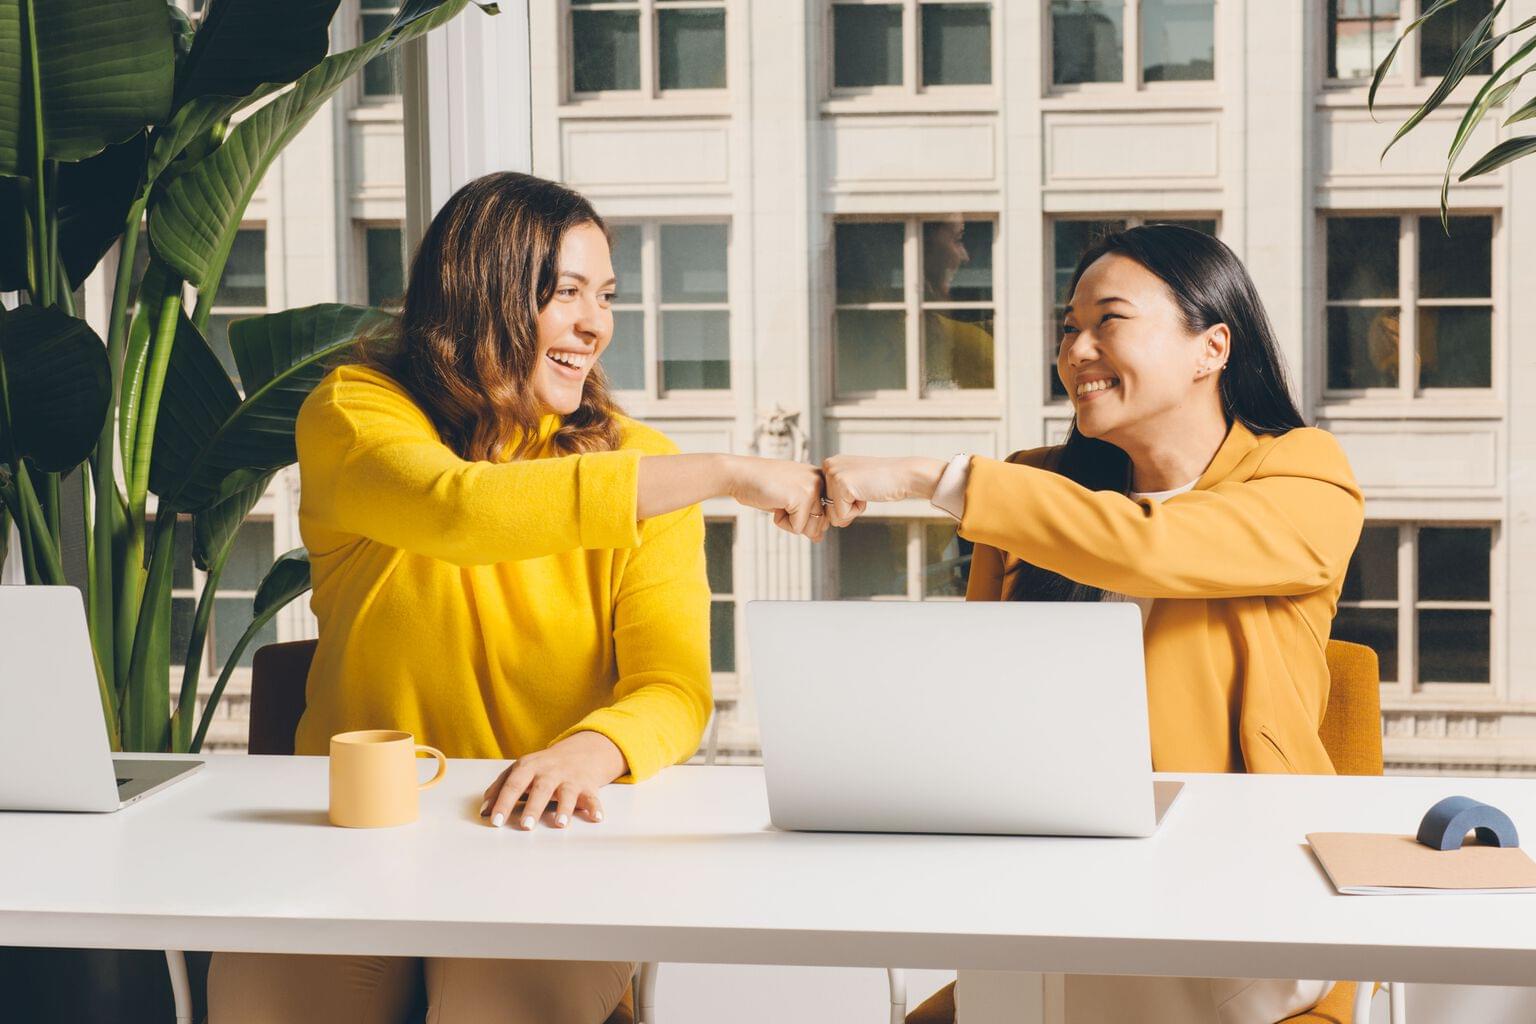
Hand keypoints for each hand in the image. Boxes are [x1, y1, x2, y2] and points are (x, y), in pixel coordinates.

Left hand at [479, 731, 626, 829]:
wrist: (580, 752)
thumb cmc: (543, 767)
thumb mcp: (520, 770)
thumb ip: (500, 787)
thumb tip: (484, 810)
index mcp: (529, 767)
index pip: (513, 785)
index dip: (503, 803)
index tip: (495, 821)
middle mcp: (550, 772)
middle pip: (540, 789)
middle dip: (534, 807)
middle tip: (526, 825)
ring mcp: (569, 779)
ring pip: (567, 793)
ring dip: (564, 808)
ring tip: (559, 823)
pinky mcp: (587, 786)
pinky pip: (592, 797)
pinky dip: (595, 808)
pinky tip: (596, 818)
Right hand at [725, 455, 828, 541]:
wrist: (740, 475)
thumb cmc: (761, 484)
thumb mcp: (790, 499)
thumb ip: (807, 514)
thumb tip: (819, 536)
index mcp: (820, 478)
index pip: (826, 514)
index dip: (806, 517)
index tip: (790, 503)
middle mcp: (820, 480)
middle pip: (821, 523)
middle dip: (798, 520)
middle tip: (782, 501)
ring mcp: (813, 488)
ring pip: (811, 528)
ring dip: (791, 522)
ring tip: (779, 502)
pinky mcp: (802, 497)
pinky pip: (796, 528)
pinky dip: (781, 522)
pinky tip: (774, 503)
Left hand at [821, 455, 945, 527]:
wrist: (904, 476)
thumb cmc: (883, 482)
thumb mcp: (854, 484)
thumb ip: (837, 496)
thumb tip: (828, 520)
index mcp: (830, 464)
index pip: (825, 500)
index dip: (845, 503)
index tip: (861, 488)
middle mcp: (828, 466)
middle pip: (826, 507)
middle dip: (848, 507)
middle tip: (865, 490)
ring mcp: (833, 474)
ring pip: (833, 513)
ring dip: (852, 510)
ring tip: (865, 491)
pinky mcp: (841, 485)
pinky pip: (842, 515)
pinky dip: (857, 510)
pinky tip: (867, 493)